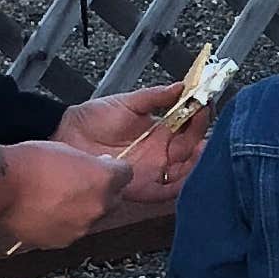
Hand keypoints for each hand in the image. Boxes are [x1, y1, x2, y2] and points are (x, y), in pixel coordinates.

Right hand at [0, 138, 130, 250]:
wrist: (2, 186)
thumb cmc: (30, 162)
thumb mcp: (66, 150)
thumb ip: (89, 164)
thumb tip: (96, 170)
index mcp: (104, 179)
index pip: (126, 175)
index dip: (113, 170)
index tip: (102, 167)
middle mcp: (99, 207)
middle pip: (114, 201)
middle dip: (103, 192)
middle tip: (80, 184)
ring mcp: (82, 227)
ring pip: (92, 219)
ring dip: (83, 210)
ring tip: (57, 198)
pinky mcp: (63, 241)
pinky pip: (71, 232)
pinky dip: (64, 224)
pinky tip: (46, 211)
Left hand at [59, 85, 209, 202]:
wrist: (67, 137)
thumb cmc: (92, 120)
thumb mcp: (127, 102)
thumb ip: (155, 97)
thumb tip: (182, 86)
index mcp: (159, 130)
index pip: (188, 125)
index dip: (199, 116)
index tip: (206, 103)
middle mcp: (160, 152)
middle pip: (191, 149)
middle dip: (204, 139)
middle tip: (211, 130)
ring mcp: (153, 170)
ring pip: (185, 170)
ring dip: (198, 163)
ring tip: (205, 150)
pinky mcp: (144, 187)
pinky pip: (168, 191)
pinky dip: (181, 186)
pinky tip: (190, 175)